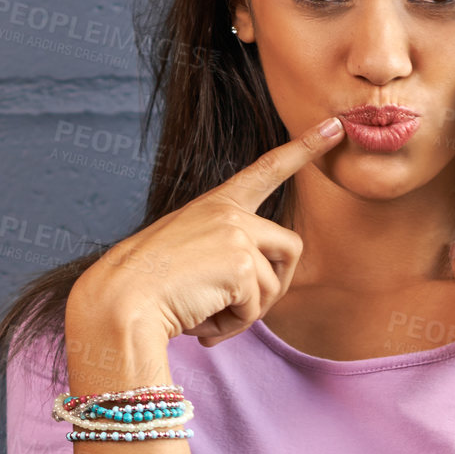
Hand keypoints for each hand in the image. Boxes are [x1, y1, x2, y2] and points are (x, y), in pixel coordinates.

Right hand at [70, 117, 346, 346]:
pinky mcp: (241, 265)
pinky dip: (233, 326)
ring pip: (275, 285)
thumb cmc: (146, 287)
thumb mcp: (188, 257)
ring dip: (247, 314)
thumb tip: (261, 293)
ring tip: (208, 319)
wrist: (119, 300)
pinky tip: (203, 326)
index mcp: (215, 205)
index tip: (335, 127)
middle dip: (274, 289)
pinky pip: (256, 308)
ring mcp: (237, 235)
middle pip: (291, 249)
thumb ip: (227, 258)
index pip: (265, 170)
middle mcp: (230, 213)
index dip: (303, 148)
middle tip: (238, 313)